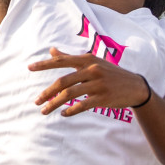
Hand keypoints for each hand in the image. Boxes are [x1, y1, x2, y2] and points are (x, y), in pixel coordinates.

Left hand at [31, 48, 150, 116]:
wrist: (135, 87)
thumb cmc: (109, 73)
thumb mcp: (92, 61)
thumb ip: (70, 57)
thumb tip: (51, 50)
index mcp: (88, 59)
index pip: (62, 61)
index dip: (45, 64)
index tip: (29, 68)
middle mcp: (92, 70)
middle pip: (63, 82)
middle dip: (47, 92)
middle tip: (36, 101)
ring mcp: (98, 85)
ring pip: (70, 95)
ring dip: (54, 104)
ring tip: (44, 111)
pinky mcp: (103, 98)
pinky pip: (82, 105)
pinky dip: (71, 111)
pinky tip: (63, 114)